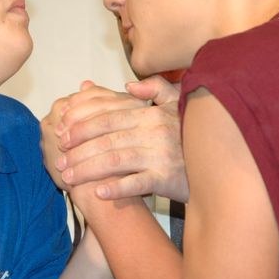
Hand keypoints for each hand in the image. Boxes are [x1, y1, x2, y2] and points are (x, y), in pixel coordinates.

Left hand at [53, 77, 187, 202]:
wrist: (219, 164)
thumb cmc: (191, 135)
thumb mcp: (178, 104)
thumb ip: (155, 89)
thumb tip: (128, 86)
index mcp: (150, 114)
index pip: (107, 117)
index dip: (81, 125)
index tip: (61, 135)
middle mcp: (154, 132)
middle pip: (106, 139)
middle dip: (78, 150)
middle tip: (59, 160)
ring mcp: (161, 156)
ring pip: (115, 160)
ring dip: (87, 169)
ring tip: (68, 178)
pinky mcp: (168, 179)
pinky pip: (137, 183)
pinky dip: (117, 188)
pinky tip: (98, 192)